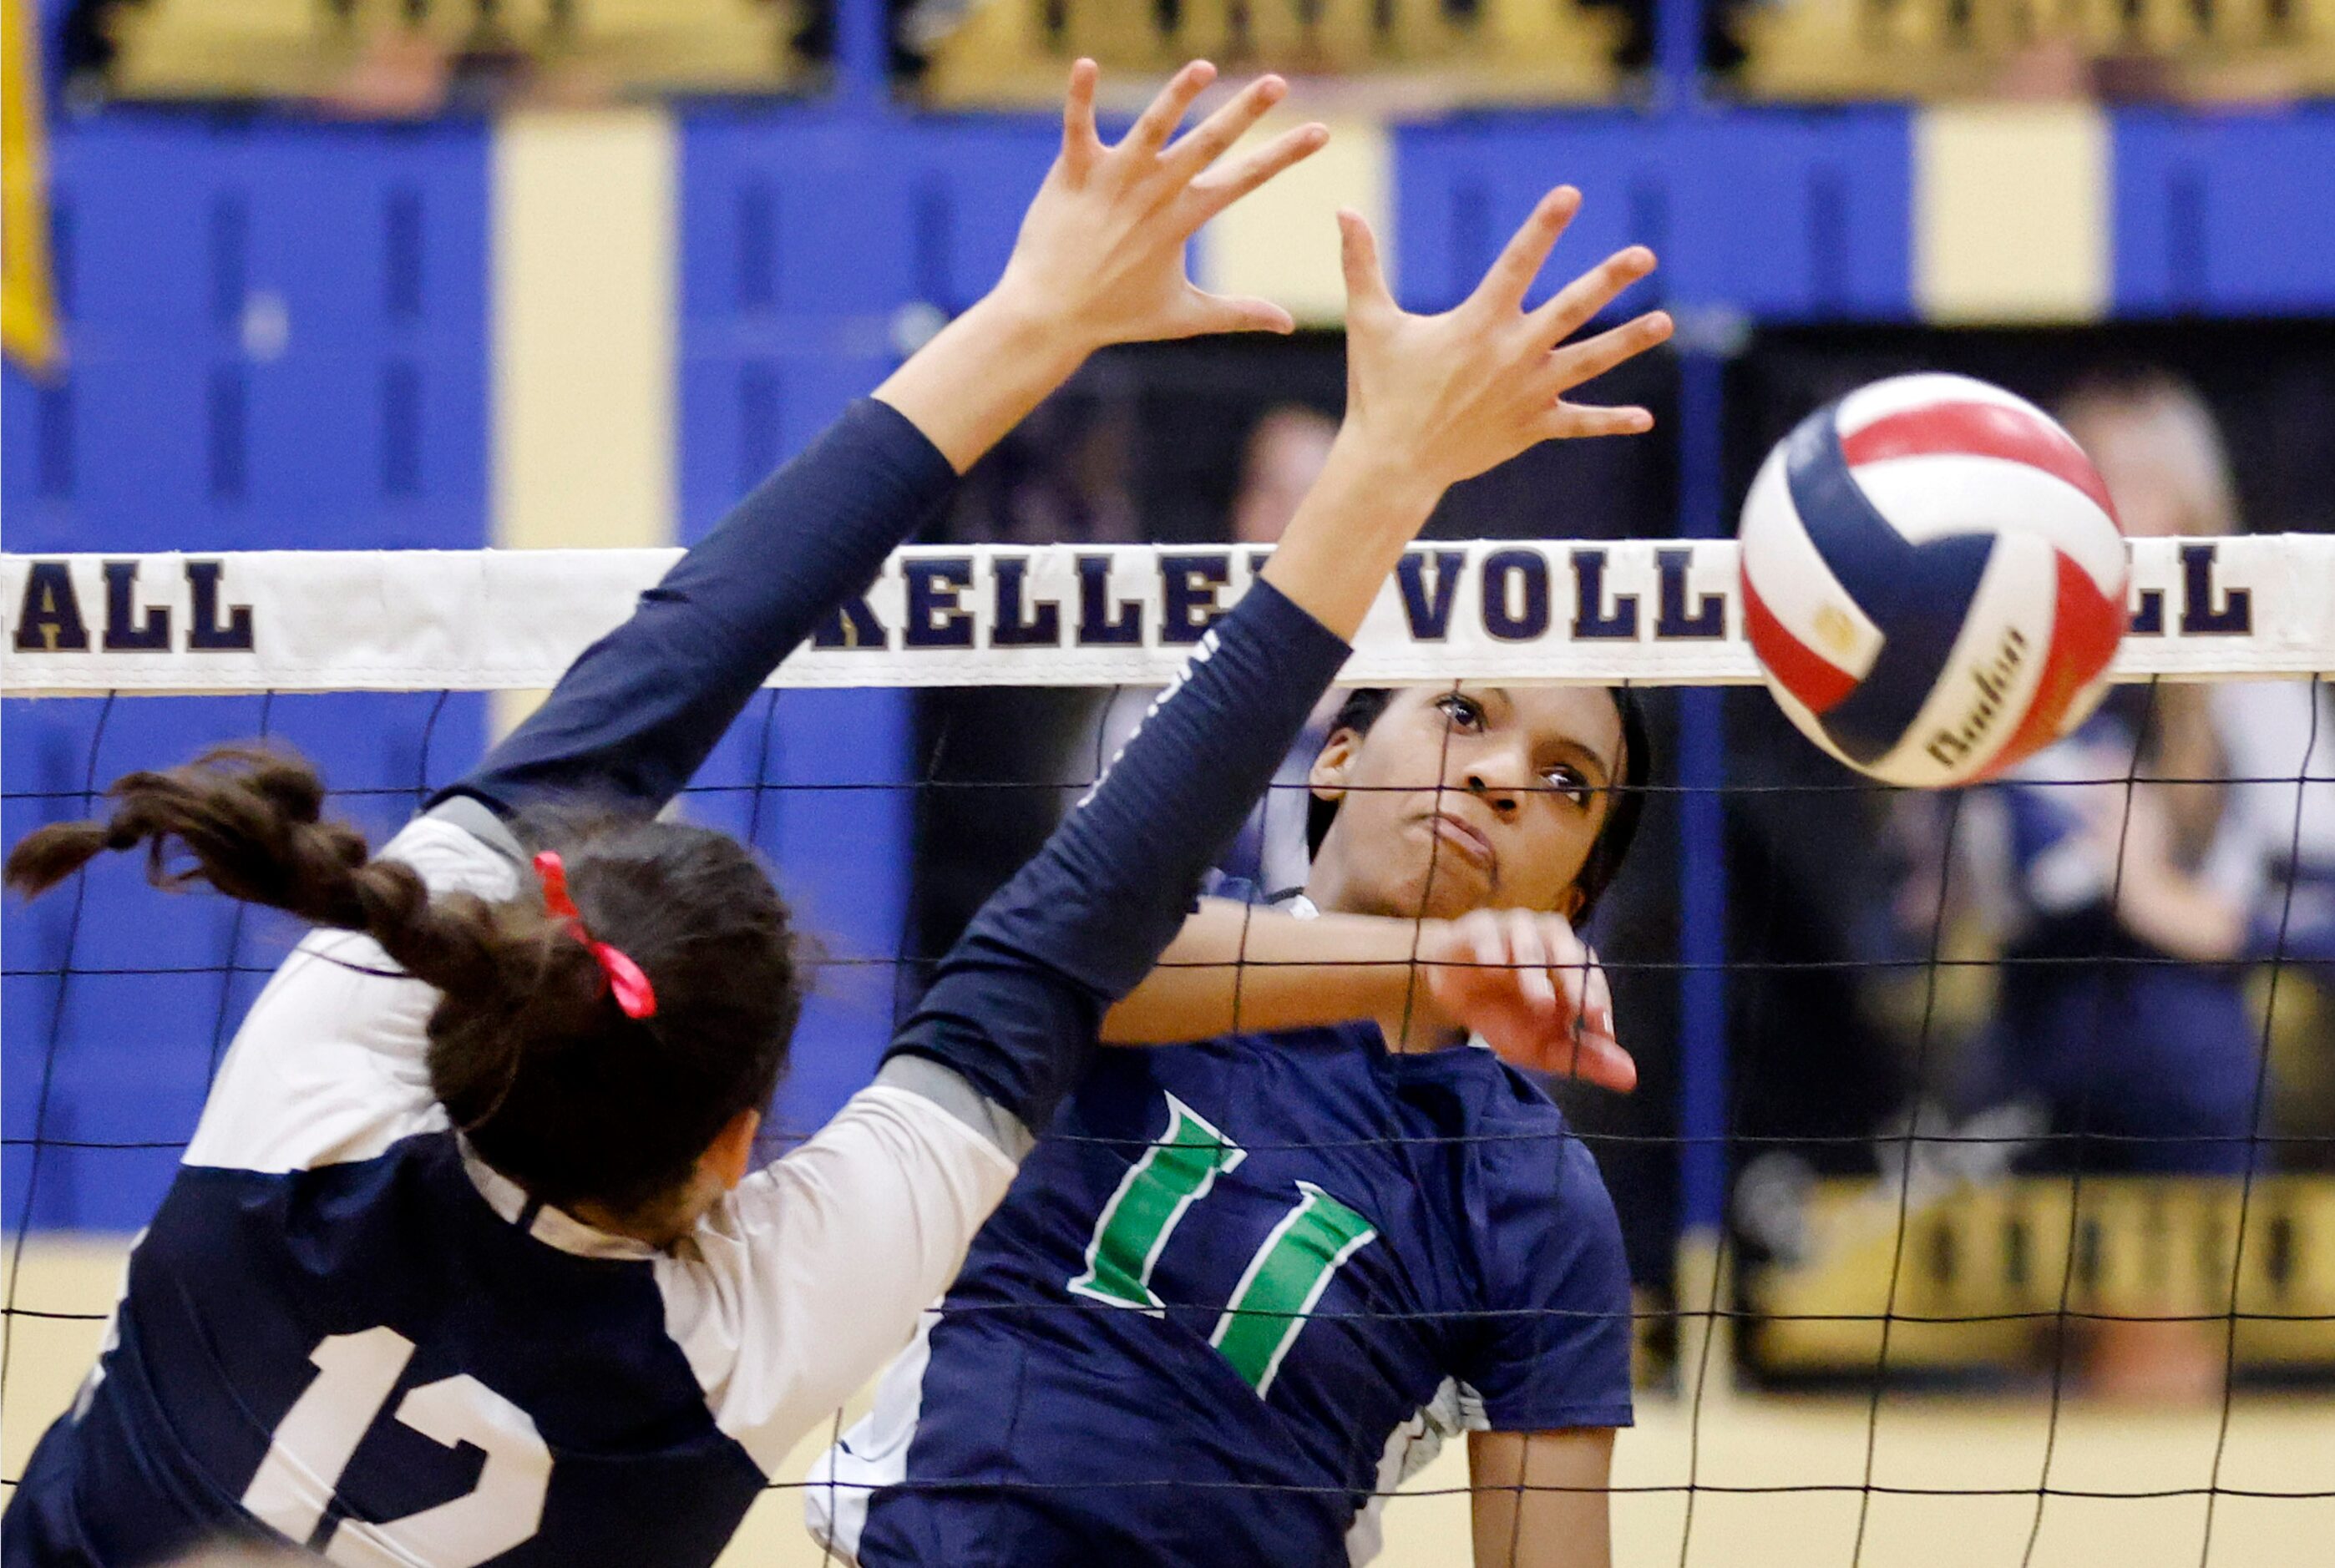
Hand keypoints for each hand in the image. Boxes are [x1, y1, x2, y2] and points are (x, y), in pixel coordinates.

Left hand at [992, 59, 1329, 354]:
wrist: (1049, 315)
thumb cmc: (1116, 316)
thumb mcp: (1185, 316)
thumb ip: (1239, 313)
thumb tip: (1287, 325)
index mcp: (1183, 219)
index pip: (1246, 179)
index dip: (1285, 155)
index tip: (1321, 132)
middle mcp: (1153, 193)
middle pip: (1208, 143)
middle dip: (1244, 111)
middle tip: (1277, 82)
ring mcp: (1113, 180)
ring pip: (1151, 128)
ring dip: (1176, 95)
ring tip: (1203, 67)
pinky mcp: (1074, 172)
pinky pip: (1078, 126)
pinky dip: (1080, 96)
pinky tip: (1086, 63)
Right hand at [1334, 188, 1672, 496]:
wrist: (1393, 464)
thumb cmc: (1379, 391)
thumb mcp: (1369, 323)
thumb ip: (1361, 263)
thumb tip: (1343, 210)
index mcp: (1477, 323)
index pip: (1517, 262)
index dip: (1544, 226)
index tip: (1571, 194)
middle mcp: (1512, 354)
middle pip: (1571, 308)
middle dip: (1609, 279)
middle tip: (1644, 255)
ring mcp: (1527, 392)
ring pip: (1588, 361)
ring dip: (1628, 342)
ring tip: (1664, 322)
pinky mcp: (1530, 425)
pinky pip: (1578, 423)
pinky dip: (1610, 422)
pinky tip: (1644, 419)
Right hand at [1417, 909, 1634, 1091]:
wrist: (1451, 997)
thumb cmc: (1505, 1017)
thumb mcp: (1543, 1047)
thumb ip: (1584, 1058)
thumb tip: (1631, 1077)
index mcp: (1568, 965)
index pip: (1590, 974)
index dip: (1597, 997)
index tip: (1599, 1026)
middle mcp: (1546, 940)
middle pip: (1566, 950)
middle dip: (1571, 981)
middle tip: (1573, 1012)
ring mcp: (1512, 930)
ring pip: (1529, 938)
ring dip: (1535, 970)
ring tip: (1538, 1002)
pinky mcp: (1479, 927)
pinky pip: (1488, 934)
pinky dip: (1492, 951)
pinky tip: (1492, 971)